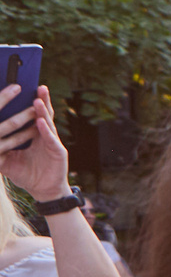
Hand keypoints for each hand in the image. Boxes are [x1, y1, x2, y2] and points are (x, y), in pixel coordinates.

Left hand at [0, 84, 70, 200]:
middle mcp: (46, 136)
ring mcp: (53, 143)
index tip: (25, 89)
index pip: (34, 115)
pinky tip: (41, 123)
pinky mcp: (58, 153)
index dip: (33, 102)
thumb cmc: (28, 174)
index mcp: (35, 135)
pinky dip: (46, 131)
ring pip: (48, 124)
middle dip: (42, 100)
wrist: (44, 191)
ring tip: (38, 99)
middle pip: (44, 114)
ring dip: (43, 111)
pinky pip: (50, 140)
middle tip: (38, 86)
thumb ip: (0, 151)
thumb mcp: (8, 160)